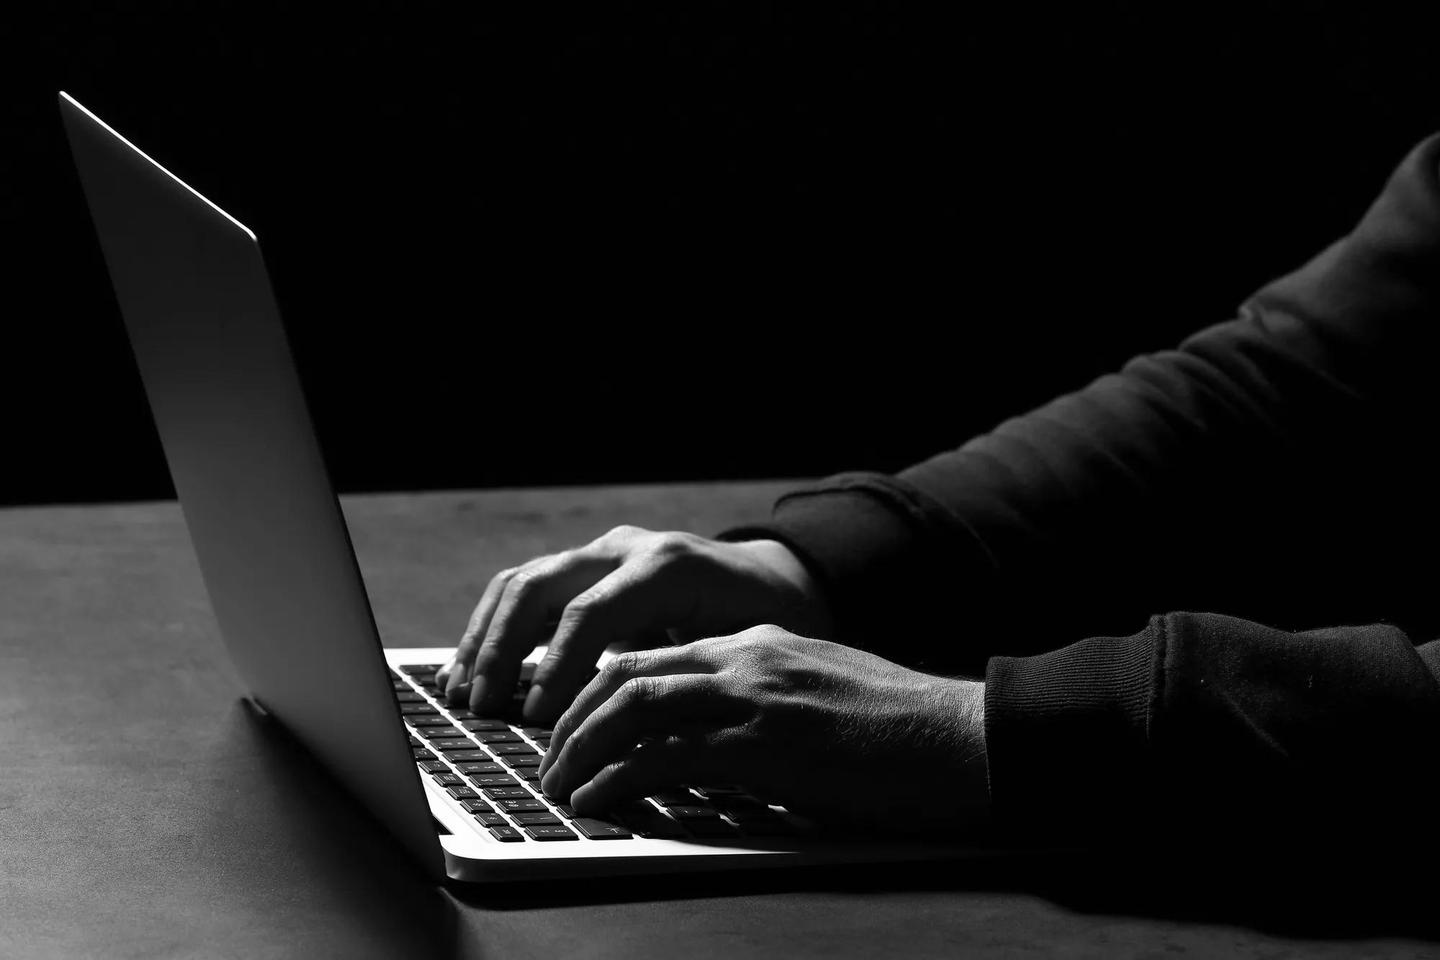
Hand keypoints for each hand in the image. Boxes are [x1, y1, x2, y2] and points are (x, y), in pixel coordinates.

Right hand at [435, 527, 833, 722]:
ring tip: (459, 692)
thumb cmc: (766, 626)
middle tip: (481, 706)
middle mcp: (627, 549)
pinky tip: (471, 669)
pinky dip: (493, 628)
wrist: (776, 581)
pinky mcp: (586, 567)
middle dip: (502, 649)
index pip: (591, 611)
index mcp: (667, 567)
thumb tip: (639, 737)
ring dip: (484, 637)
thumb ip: (688, 680)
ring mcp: (602, 553)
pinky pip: (526, 589)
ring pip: (522, 581)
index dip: (557, 666)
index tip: (535, 715)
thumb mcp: (743, 653)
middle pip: (541, 586)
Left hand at [537, 625, 988, 830]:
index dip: (600, 692)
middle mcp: (746, 658)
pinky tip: (599, 802)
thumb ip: (764, 696)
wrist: (962, 736)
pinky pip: (666, 757)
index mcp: (758, 643)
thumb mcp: (821, 689)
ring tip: (559, 785)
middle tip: (549, 760)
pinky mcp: (765, 746)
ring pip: (632, 706)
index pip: (654, 656)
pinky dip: (619, 779)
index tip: (574, 727)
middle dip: (572, 717)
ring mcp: (753, 698)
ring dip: (581, 748)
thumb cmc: (900, 727)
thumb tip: (715, 733)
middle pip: (626, 672)